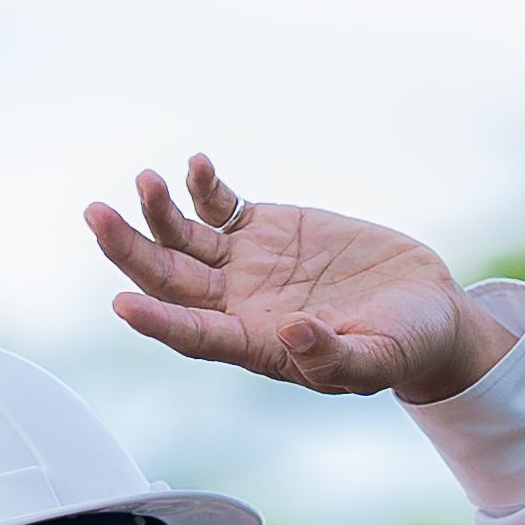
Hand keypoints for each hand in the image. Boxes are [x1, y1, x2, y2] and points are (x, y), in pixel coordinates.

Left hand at [89, 157, 512, 402]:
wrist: (427, 307)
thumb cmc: (404, 346)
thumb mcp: (379, 360)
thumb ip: (335, 357)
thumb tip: (291, 333)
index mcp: (255, 344)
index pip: (194, 335)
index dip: (158, 322)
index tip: (122, 304)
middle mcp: (237, 305)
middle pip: (167, 280)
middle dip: (129, 250)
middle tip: (98, 216)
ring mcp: (245, 264)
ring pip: (181, 238)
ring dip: (156, 210)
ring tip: (145, 180)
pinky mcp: (263, 228)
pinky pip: (218, 206)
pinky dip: (203, 186)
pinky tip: (197, 165)